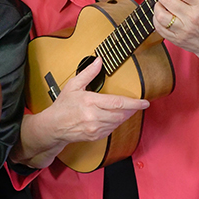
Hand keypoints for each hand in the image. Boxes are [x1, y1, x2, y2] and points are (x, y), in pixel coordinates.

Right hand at [12, 57, 149, 168]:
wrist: (53, 126)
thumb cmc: (63, 106)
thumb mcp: (73, 85)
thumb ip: (88, 73)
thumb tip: (98, 61)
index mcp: (90, 102)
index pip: (118, 103)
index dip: (134, 103)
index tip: (145, 102)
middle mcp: (93, 117)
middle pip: (121, 114)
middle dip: (131, 109)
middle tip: (136, 105)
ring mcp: (95, 128)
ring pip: (118, 122)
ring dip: (124, 116)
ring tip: (126, 109)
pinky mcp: (95, 136)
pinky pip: (112, 129)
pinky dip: (116, 123)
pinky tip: (114, 117)